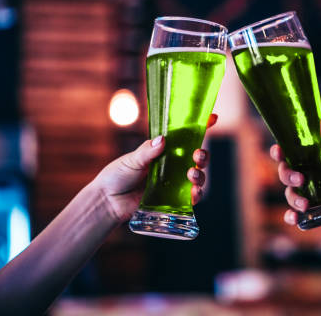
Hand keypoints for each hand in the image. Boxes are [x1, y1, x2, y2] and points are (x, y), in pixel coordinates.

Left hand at [92, 114, 217, 223]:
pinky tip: (194, 192)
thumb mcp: (131, 160)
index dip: (201, 127)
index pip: (185, 137)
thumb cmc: (116, 176)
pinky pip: (191, 197)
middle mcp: (172, 166)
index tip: (212, 118)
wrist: (107, 201)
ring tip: (191, 174)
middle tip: (198, 155)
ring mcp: (174, 183)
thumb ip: (147, 151)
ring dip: (200, 174)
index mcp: (163, 151)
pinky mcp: (173, 200)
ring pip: (197, 176)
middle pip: (196, 158)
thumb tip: (162, 140)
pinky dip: (196, 194)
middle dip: (203, 155)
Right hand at [271, 116, 320, 232]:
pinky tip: (295, 217)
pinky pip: (298, 217)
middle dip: (287, 175)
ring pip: (290, 195)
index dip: (280, 152)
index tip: (279, 151)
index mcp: (317, 162)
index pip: (291, 155)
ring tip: (306, 205)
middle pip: (286, 174)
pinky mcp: (317, 216)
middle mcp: (311, 179)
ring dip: (292, 198)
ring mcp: (313, 198)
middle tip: (301, 179)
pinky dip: (292, 217)